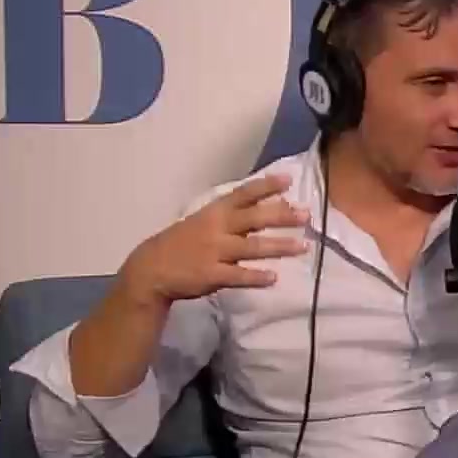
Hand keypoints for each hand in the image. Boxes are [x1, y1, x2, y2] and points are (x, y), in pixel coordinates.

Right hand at [120, 173, 308, 305]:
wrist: (151, 269)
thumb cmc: (184, 243)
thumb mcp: (203, 221)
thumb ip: (232, 216)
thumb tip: (269, 207)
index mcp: (214, 213)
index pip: (242, 195)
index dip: (265, 186)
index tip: (288, 180)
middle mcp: (216, 229)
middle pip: (253, 219)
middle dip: (281, 216)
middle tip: (307, 215)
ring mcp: (214, 252)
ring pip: (252, 248)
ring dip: (279, 247)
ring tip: (303, 247)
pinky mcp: (211, 275)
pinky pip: (238, 276)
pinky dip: (256, 277)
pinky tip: (273, 278)